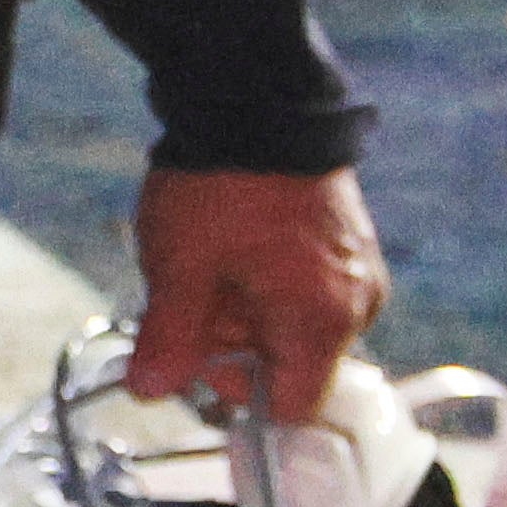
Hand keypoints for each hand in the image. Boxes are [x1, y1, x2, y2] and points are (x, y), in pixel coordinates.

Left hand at [132, 161, 386, 426]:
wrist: (258, 99)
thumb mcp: (180, 268)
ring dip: (238, 308)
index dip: (235, 393)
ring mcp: (357, 274)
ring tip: (202, 259)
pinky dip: (259, 282)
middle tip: (184, 293)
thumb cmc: (222, 185)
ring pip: (288, 325)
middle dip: (227, 340)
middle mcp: (357, 307)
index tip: (192, 358)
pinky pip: (301, 290)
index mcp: (324, 322)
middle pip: (286, 364)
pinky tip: (225, 245)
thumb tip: (149, 393)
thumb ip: (168, 339)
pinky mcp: (347, 247)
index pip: (292, 406)